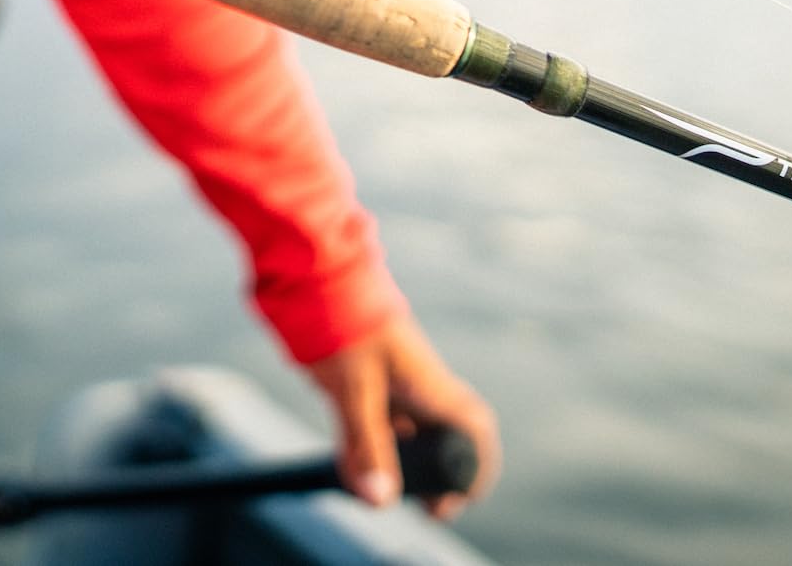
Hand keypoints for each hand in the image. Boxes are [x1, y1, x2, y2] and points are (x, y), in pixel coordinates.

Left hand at [306, 314, 500, 520]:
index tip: (455, 498)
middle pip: (442, 441)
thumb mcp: (356, 391)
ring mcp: (396, 388)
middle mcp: (421, 390)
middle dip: (431, 477)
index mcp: (433, 386)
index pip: (474, 428)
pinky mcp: (369, 387)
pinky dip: (365, 450)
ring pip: (406, 438)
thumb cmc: (348, 327)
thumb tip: (379, 501)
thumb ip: (366, 445)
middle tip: (420, 508)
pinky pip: (377, 428)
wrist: (317, 283)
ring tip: (374, 490)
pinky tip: (348, 465)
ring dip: (393, 465)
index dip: (474, 466)